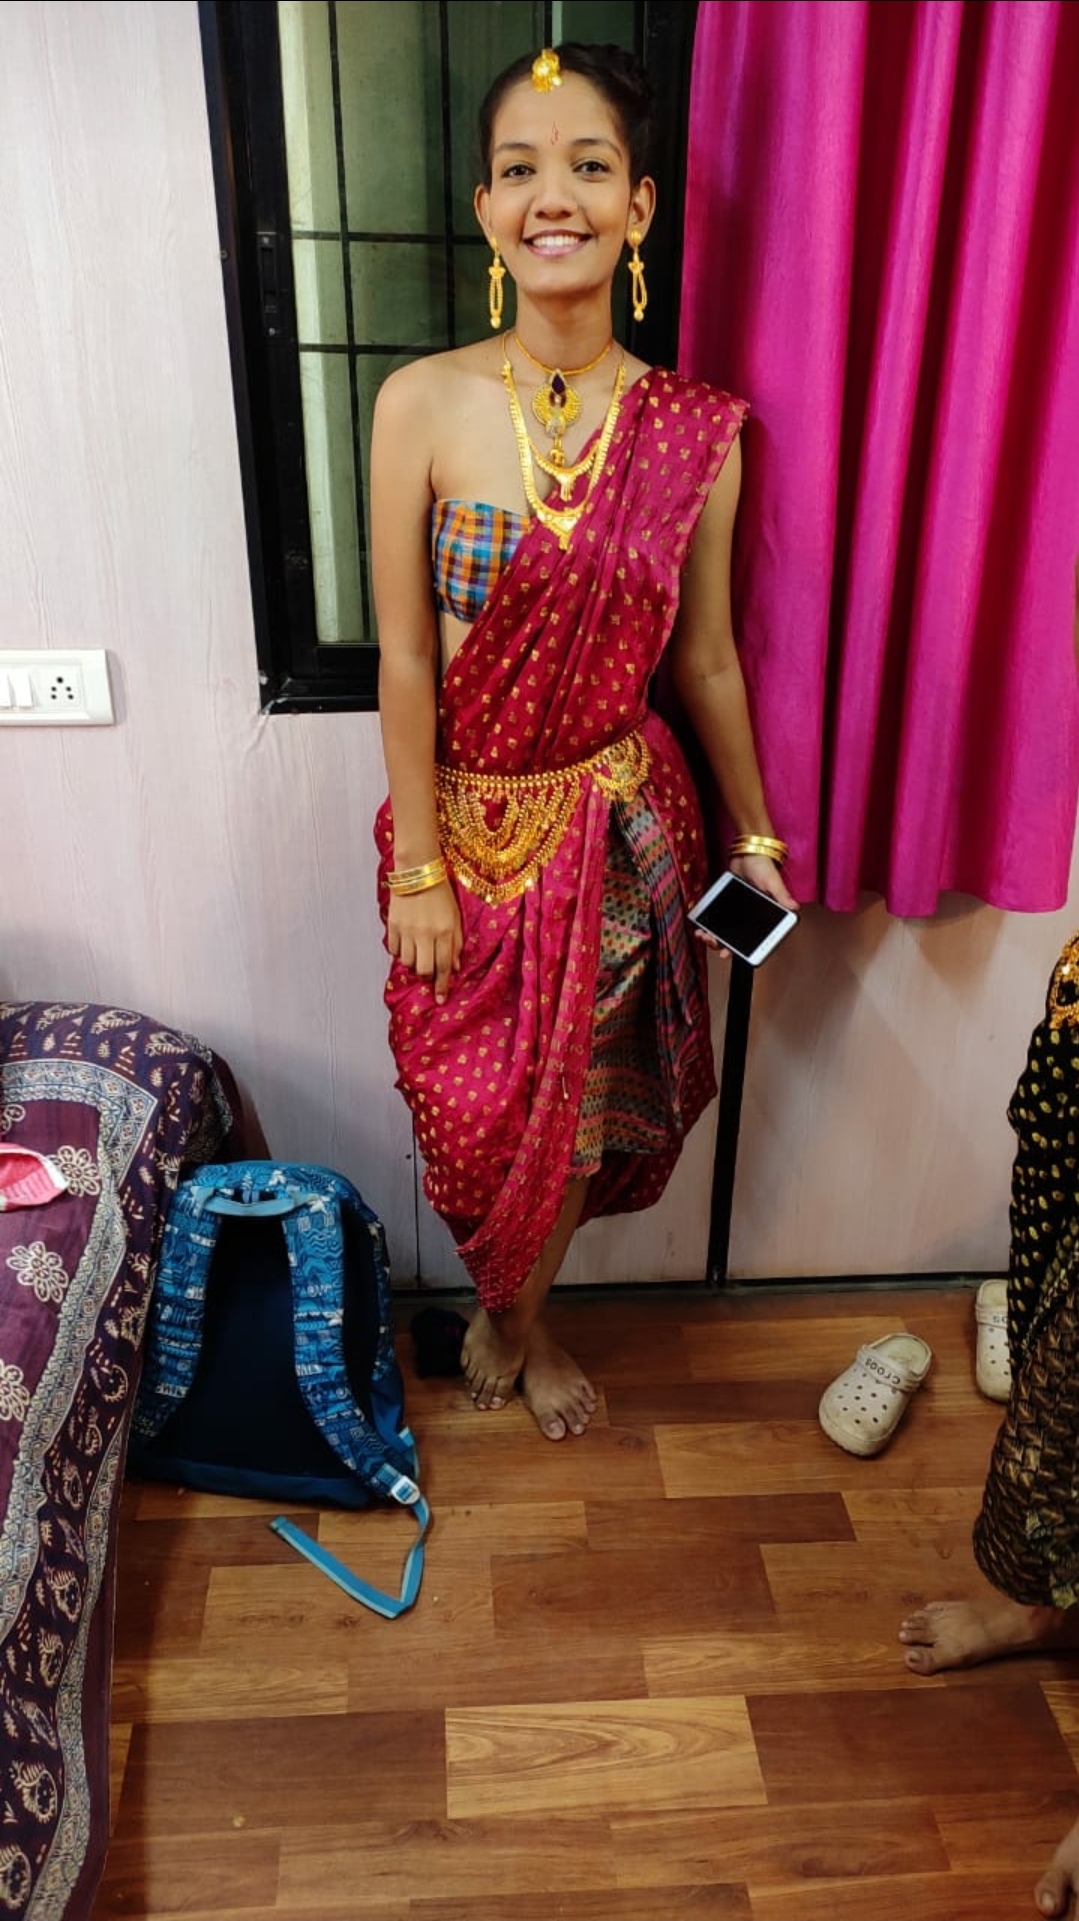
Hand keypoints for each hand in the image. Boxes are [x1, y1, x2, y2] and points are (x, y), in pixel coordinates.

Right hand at [387, 880, 462, 1003]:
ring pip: (407, 962)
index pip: (444, 966)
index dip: (442, 985)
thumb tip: (455, 967)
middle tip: (429, 970)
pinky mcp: (393, 925)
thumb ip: (455, 942)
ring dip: (413, 963)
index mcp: (444, 931)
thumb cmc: (441, 894)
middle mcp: (425, 933)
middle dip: (427, 975)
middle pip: (423, 969)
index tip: (441, 999)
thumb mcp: (455, 917)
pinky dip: (400, 951)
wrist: (417, 871)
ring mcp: (407, 930)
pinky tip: (406, 943)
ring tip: (418, 952)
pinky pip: (394, 949)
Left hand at [691, 854, 799, 957]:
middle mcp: (753, 918)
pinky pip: (718, 921)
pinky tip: (701, 928)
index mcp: (766, 916)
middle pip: (737, 939)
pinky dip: (709, 926)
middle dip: (723, 945)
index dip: (743, 950)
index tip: (730, 954)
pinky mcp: (728, 907)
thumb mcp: (772, 881)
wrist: (747, 853)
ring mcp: (739, 914)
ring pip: (726, 932)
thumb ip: (781, 895)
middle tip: (712, 944)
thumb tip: (794, 907)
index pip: (756, 939)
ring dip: (714, 937)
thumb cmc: (763, 866)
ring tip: (704, 936)